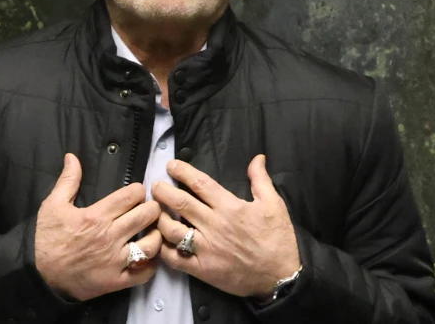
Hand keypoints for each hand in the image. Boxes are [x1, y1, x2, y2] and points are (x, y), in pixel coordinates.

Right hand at [35, 154, 162, 300]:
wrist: (40, 277)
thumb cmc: (47, 240)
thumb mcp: (52, 206)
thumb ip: (67, 181)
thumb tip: (72, 157)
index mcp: (97, 216)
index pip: (132, 195)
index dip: (138, 191)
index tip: (136, 194)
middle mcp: (110, 237)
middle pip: (147, 215)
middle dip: (151, 208)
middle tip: (148, 210)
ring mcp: (115, 261)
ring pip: (151, 244)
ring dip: (156, 235)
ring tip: (151, 232)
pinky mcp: (116, 281)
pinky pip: (145, 273)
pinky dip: (151, 265)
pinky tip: (147, 257)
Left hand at [152, 154, 300, 298]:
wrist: (280, 277)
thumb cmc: (278, 239)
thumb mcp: (274, 204)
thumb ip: (261, 180)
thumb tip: (257, 158)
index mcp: (230, 207)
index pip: (200, 183)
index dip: (182, 171)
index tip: (171, 165)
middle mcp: (214, 225)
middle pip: (180, 202)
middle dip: (163, 191)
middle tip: (154, 186)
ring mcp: (206, 248)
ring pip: (172, 229)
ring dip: (159, 217)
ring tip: (154, 211)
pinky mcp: (202, 269)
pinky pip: (175, 258)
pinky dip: (163, 248)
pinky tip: (160, 240)